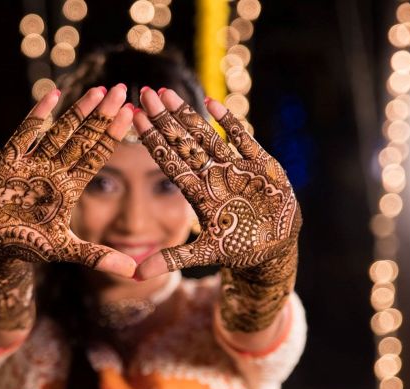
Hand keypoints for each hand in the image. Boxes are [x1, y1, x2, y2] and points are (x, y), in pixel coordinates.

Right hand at [0, 85, 136, 277]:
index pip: (96, 156)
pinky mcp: (9, 161)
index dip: (113, 135)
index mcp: (69, 186)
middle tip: (123, 89)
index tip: (131, 114)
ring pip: (59, 132)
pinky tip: (52, 95)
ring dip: (77, 112)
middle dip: (101, 115)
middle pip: (83, 138)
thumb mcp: (67, 250)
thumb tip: (133, 272)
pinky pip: (25, 134)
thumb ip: (98, 257)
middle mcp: (54, 170)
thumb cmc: (29, 245)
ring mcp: (32, 163)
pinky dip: (38, 116)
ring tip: (98, 90)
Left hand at [133, 88, 301, 279]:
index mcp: (198, 193)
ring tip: (166, 92)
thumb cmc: (238, 248)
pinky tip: (211, 103)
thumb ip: (171, 260)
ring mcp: (235, 168)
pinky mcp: (260, 166)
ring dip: (188, 114)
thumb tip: (134, 275)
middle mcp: (212, 176)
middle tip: (144, 92)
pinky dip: (229, 123)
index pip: (169, 161)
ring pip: (207, 135)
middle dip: (164, 118)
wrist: (274, 248)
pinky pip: (243, 139)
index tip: (134, 118)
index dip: (153, 139)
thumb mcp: (203, 254)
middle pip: (183, 142)